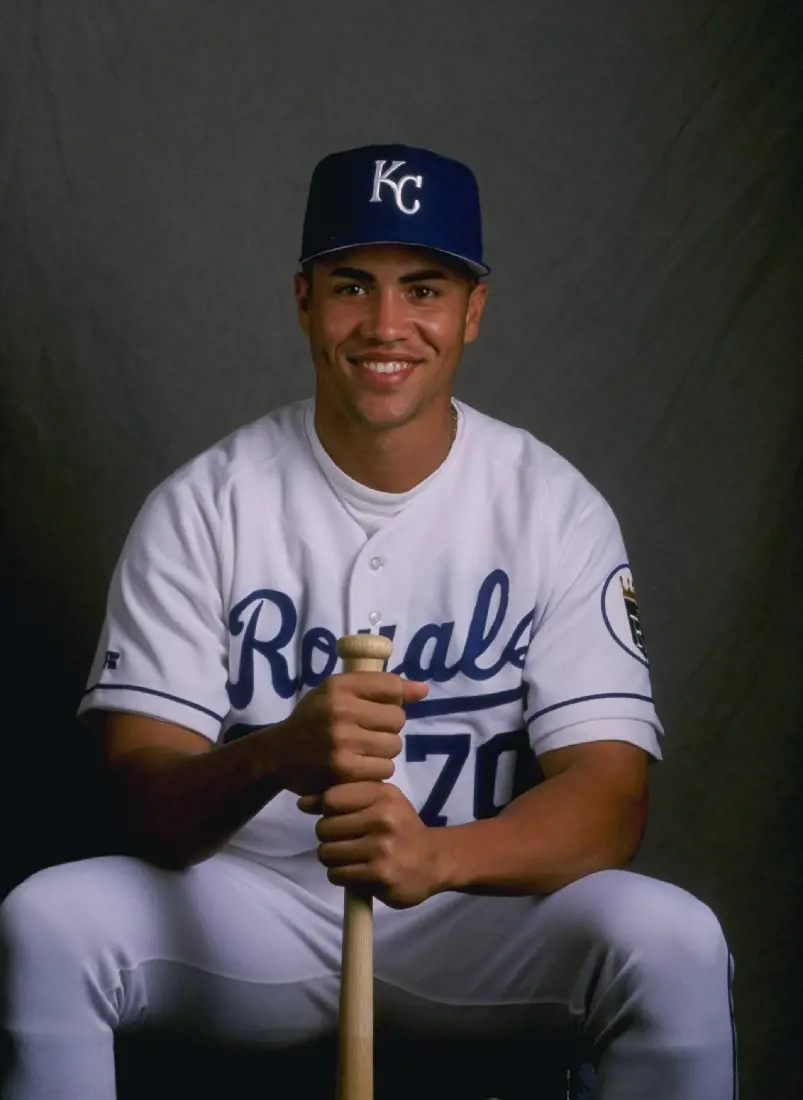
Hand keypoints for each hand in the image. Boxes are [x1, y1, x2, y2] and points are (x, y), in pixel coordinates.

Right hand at [266, 673, 427, 795]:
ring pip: (393, 746)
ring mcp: (342, 741)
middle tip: (369, 732)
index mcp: (339, 686)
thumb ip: (379, 687)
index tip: (380, 708)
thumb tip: (423, 690)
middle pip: (397, 719)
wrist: (278, 755)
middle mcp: (341, 710)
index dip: (393, 700)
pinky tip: (359, 766)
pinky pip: (384, 769)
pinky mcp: (344, 770)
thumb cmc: (313, 719)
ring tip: (363, 750)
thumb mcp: (338, 693)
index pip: (392, 687)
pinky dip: (376, 770)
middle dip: (388, 728)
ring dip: (384, 751)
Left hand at [298, 782, 447, 908]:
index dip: (327, 810)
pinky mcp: (380, 875)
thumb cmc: (400, 827)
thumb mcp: (378, 802)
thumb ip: (341, 798)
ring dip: (332, 858)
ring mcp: (382, 847)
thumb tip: (301, 802)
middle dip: (328, 837)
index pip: (331, 797)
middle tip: (345, 841)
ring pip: (327, 852)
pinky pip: (337, 874)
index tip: (340, 817)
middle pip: (324, 827)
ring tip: (349, 857)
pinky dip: (340, 875)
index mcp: (383, 793)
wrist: (434, 860)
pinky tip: (355, 871)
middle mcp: (383, 817)